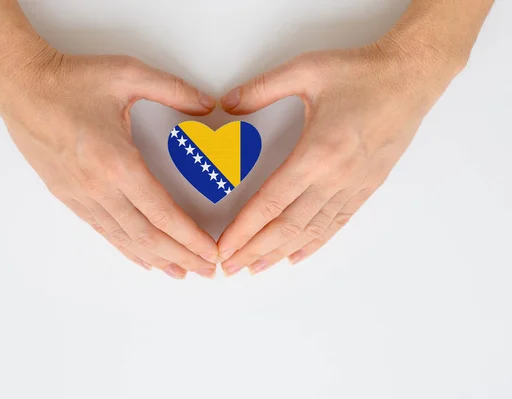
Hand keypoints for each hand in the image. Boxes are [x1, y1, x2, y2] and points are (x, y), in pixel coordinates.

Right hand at [0, 39, 218, 278]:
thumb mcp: (128, 74)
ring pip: (124, 239)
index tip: (209, 252)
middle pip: (147, 235)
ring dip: (156, 259)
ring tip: (179, 273)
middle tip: (205, 271)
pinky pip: (103, 231)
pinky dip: (126, 248)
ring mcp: (81, 196)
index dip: (189, 237)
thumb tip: (207, 105)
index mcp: (117, 163)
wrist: (20, 86)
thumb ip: (174, 90)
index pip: (162, 213)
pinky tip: (142, 259)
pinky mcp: (67, 196)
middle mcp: (98, 188)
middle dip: (180, 257)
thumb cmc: (71, 81)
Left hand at [217, 35, 464, 275]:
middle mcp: (335, 178)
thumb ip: (261, 89)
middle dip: (255, 250)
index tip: (224, 248)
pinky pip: (337, 223)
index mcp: (316, 153)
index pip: (270, 202)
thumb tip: (227, 103)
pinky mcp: (367, 187)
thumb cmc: (361, 73)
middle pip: (287, 226)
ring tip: (257, 268)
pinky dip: (315, 243)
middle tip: (230, 268)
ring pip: (311, 231)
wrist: (412, 77)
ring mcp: (353, 186)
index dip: (244, 229)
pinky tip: (297, 255)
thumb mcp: (305, 70)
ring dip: (281, 253)